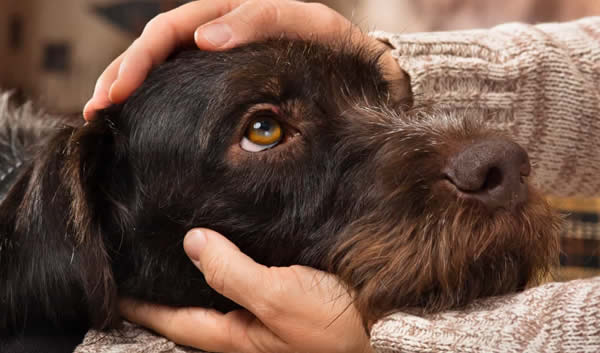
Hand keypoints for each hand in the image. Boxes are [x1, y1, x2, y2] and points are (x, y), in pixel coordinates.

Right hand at [83, 0, 405, 119]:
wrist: (362, 73)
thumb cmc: (340, 52)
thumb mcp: (311, 28)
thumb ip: (264, 21)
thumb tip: (205, 39)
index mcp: (237, 15)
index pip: (178, 26)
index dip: (148, 55)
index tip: (125, 89)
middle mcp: (221, 31)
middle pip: (159, 43)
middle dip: (126, 71)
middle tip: (100, 105)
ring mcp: (220, 57)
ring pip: (163, 63)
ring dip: (128, 83)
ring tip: (101, 111)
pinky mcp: (223, 82)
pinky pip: (180, 83)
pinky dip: (153, 97)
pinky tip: (134, 115)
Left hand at [119, 229, 373, 352]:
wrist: (380, 322)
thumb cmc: (330, 323)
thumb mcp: (276, 299)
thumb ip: (232, 273)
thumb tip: (193, 242)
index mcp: (233, 334)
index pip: (172, 318)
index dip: (140, 304)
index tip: (112, 283)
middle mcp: (242, 326)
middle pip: (190, 305)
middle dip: (163, 285)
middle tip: (139, 255)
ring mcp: (262, 312)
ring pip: (216, 289)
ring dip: (195, 270)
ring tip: (174, 243)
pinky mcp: (282, 296)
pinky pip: (243, 277)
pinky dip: (227, 261)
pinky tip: (228, 241)